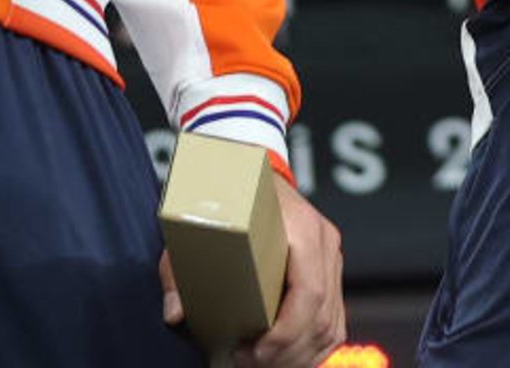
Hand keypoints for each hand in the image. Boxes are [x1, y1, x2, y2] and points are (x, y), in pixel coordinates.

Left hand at [159, 169, 347, 365]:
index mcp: (300, 228)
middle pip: (321, 317)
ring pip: (331, 325)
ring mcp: (331, 258)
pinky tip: (288, 361)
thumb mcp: (196, 226)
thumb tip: (175, 314)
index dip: (285, 333)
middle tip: (248, 364)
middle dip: (287, 353)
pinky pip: (334, 321)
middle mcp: (324, 243)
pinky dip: (315, 349)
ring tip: (262, 365)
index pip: (308, 292)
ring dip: (301, 356)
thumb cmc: (226, 195)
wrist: (251, 163)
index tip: (254, 352)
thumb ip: (180, 270)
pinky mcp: (330, 271)